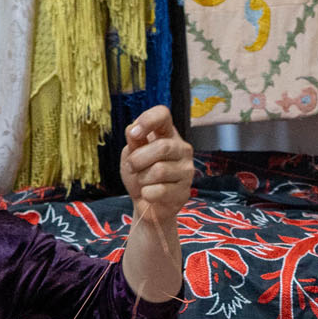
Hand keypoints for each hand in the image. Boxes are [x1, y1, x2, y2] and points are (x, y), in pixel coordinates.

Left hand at [119, 106, 192, 220]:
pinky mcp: (185, 191)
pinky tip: (150, 194)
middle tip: (132, 167)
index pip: (163, 115)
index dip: (147, 121)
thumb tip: (132, 129)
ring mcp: (186, 170)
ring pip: (159, 170)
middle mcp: (181, 148)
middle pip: (162, 147)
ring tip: (143, 182)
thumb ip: (133, 141)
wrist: (146, 204)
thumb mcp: (131, 154)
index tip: (133, 134)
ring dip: (142, 178)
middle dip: (138, 159)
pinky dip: (147, 194)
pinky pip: (160, 190)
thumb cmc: (140, 174)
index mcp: (168, 134)